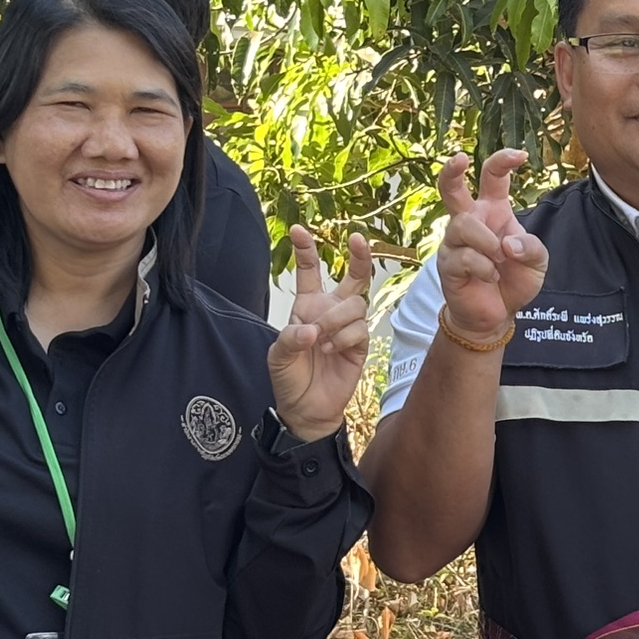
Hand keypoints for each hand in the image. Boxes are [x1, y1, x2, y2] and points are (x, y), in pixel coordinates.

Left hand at [269, 229, 373, 441]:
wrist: (307, 409)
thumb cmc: (289, 378)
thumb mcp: (277, 356)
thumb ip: (290, 339)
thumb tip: (311, 330)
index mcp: (307, 306)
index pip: (310, 272)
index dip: (306, 250)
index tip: (299, 230)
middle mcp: (330, 311)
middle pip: (352, 276)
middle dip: (358, 255)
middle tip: (357, 238)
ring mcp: (348, 327)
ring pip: (355, 304)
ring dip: (337, 319)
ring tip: (323, 340)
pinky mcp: (360, 344)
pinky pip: (360, 328)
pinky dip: (344, 337)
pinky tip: (332, 350)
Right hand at [437, 150, 547, 336]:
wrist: (497, 314)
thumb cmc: (514, 280)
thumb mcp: (537, 262)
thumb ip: (531, 247)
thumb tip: (509, 243)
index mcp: (493, 211)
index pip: (493, 178)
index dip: (504, 161)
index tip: (521, 155)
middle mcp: (470, 220)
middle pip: (451, 188)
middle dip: (452, 171)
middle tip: (459, 159)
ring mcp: (455, 242)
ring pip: (464, 225)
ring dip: (488, 243)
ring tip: (499, 261)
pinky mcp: (447, 263)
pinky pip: (464, 257)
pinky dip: (484, 268)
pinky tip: (491, 277)